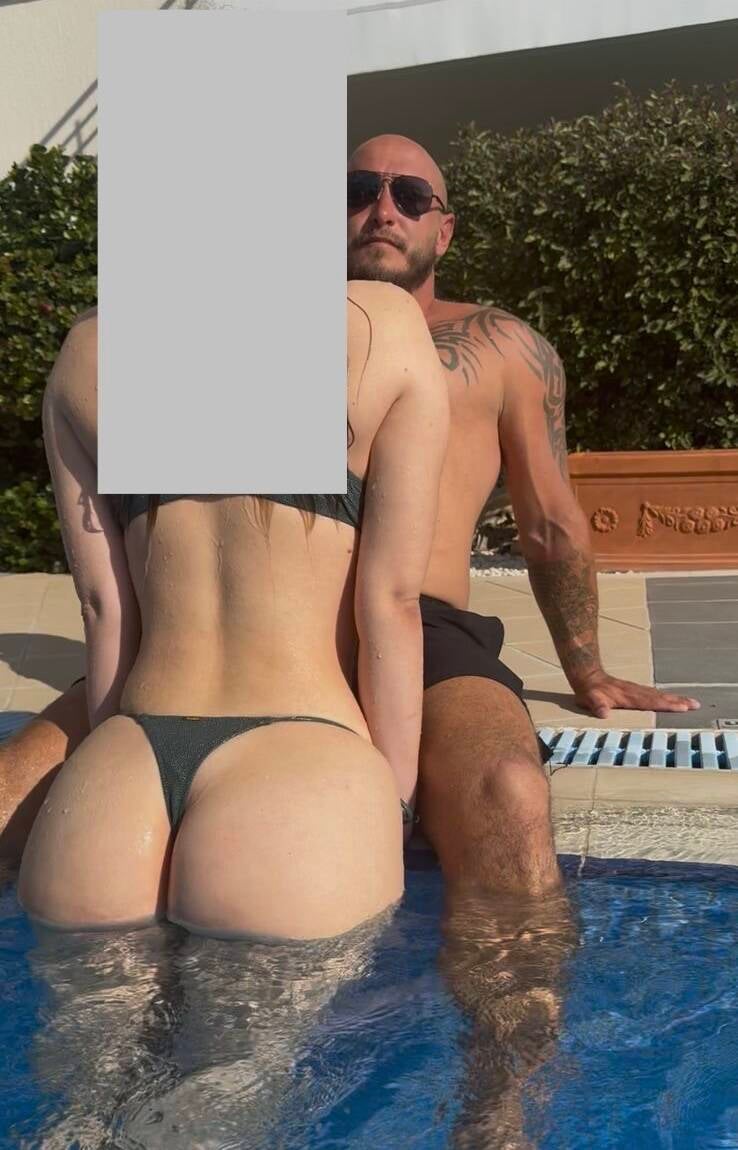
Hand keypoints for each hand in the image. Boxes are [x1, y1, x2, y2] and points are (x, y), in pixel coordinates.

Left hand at [571, 672, 699, 720]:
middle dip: (678, 701)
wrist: (587, 675)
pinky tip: (672, 699)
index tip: (682, 708)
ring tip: (691, 702)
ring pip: (659, 694)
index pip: (651, 702)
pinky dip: (665, 697)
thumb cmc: (590, 691)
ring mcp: (636, 690)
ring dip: (675, 698)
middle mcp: (636, 692)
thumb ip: (597, 705)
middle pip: (660, 697)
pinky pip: (654, 693)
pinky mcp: (635, 690)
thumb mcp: (590, 699)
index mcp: (628, 697)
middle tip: (696, 705)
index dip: (666, 705)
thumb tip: (603, 713)